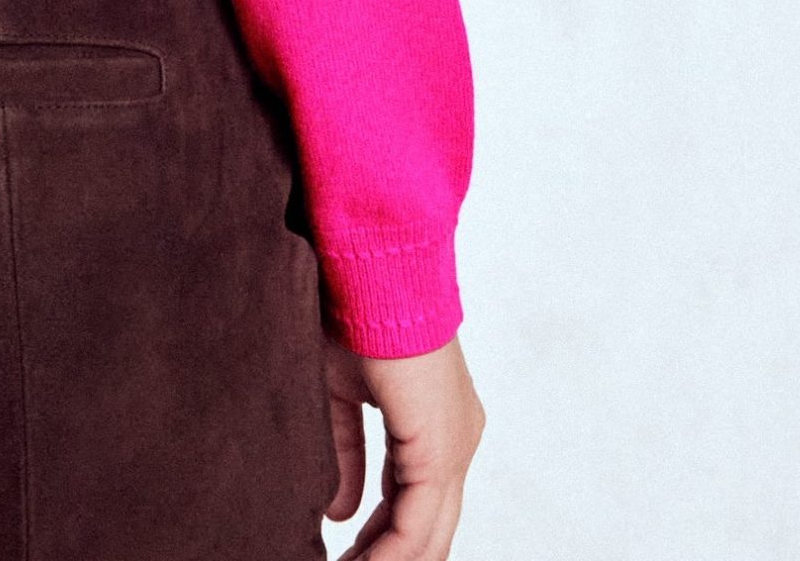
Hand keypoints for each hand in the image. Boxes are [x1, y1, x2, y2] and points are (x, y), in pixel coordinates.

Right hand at [323, 331, 484, 559]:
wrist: (367, 268)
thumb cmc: (350, 309)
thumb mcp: (341, 395)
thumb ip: (347, 453)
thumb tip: (341, 511)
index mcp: (438, 421)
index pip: (414, 500)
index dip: (381, 537)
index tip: (346, 558)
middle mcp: (458, 438)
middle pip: (429, 526)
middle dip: (388, 556)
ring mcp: (455, 446)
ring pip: (429, 533)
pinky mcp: (439, 450)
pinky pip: (417, 524)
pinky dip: (389, 553)